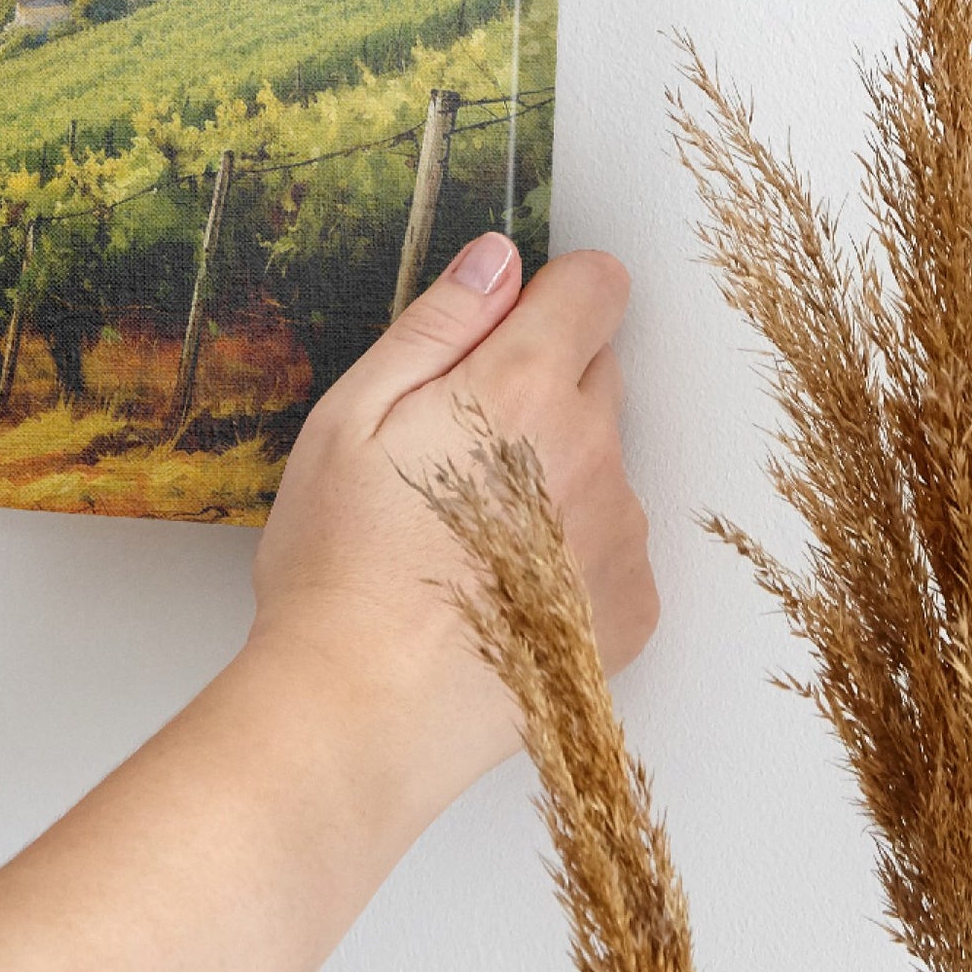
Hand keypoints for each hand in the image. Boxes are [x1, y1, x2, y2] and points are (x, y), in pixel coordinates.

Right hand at [249, 235, 657, 818]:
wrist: (364, 711)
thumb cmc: (340, 563)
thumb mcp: (352, 416)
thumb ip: (438, 325)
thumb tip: (497, 259)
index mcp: (524, 388)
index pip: (596, 286)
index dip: (549, 292)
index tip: (504, 326)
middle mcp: (595, 451)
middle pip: (598, 371)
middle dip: (540, 383)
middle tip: (453, 445)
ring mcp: (621, 535)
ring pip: (602, 460)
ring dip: (555, 471)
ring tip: (466, 531)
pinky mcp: (631, 609)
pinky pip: (612, 543)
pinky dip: (570, 550)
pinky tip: (499, 585)